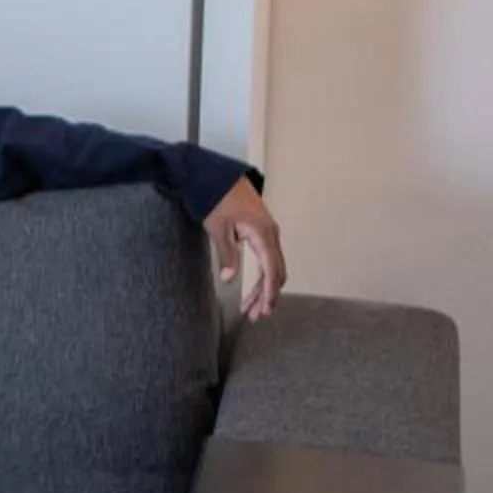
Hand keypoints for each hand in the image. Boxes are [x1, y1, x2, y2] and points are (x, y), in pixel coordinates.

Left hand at [202, 179, 286, 322]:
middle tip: (254, 316)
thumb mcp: (218, 228)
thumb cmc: (217, 199)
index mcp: (263, 234)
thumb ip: (226, 254)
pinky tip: (252, 290)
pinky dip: (262, 276)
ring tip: (251, 309)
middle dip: (267, 296)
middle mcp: (271, 235)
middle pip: (276, 272)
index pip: (272, 270)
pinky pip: (267, 259)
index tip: (265, 310)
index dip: (269, 293)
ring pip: (272, 267)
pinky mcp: (262, 232)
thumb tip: (230, 279)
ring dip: (264, 289)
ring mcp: (269, 233)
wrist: (218, 175)